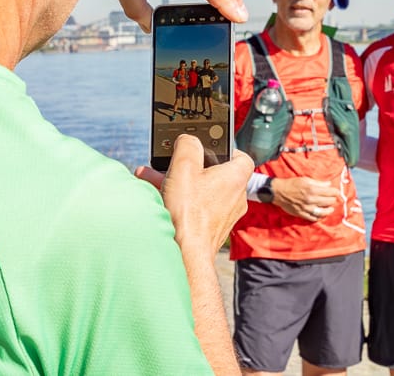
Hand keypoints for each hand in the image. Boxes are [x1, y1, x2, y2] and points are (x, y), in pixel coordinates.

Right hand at [135, 136, 252, 253]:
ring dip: (178, 183)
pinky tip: (156, 198)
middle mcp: (234, 198)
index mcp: (235, 178)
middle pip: (215, 173)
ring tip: (152, 178)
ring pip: (201, 191)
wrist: (184, 255)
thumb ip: (188, 144)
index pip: (241, 157)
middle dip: (189, 166)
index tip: (209, 146)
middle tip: (172, 162)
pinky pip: (196, 208)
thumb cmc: (188, 212)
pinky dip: (179, 200)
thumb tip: (188, 139)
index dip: (226, 148)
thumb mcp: (184, 166)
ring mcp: (223, 216)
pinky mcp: (210, 230)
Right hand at [270, 176, 338, 221]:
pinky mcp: (302, 214)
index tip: (337, 192)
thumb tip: (329, 184)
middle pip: (328, 202)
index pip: (330, 192)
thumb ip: (319, 183)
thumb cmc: (292, 184)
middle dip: (333, 200)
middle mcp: (311, 199)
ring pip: (323, 212)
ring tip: (330, 208)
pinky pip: (314, 218)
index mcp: (312, 189)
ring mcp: (306, 208)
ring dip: (329, 210)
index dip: (336, 192)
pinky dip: (319, 217)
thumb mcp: (306, 179)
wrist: (279, 192)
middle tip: (333, 199)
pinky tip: (322, 214)